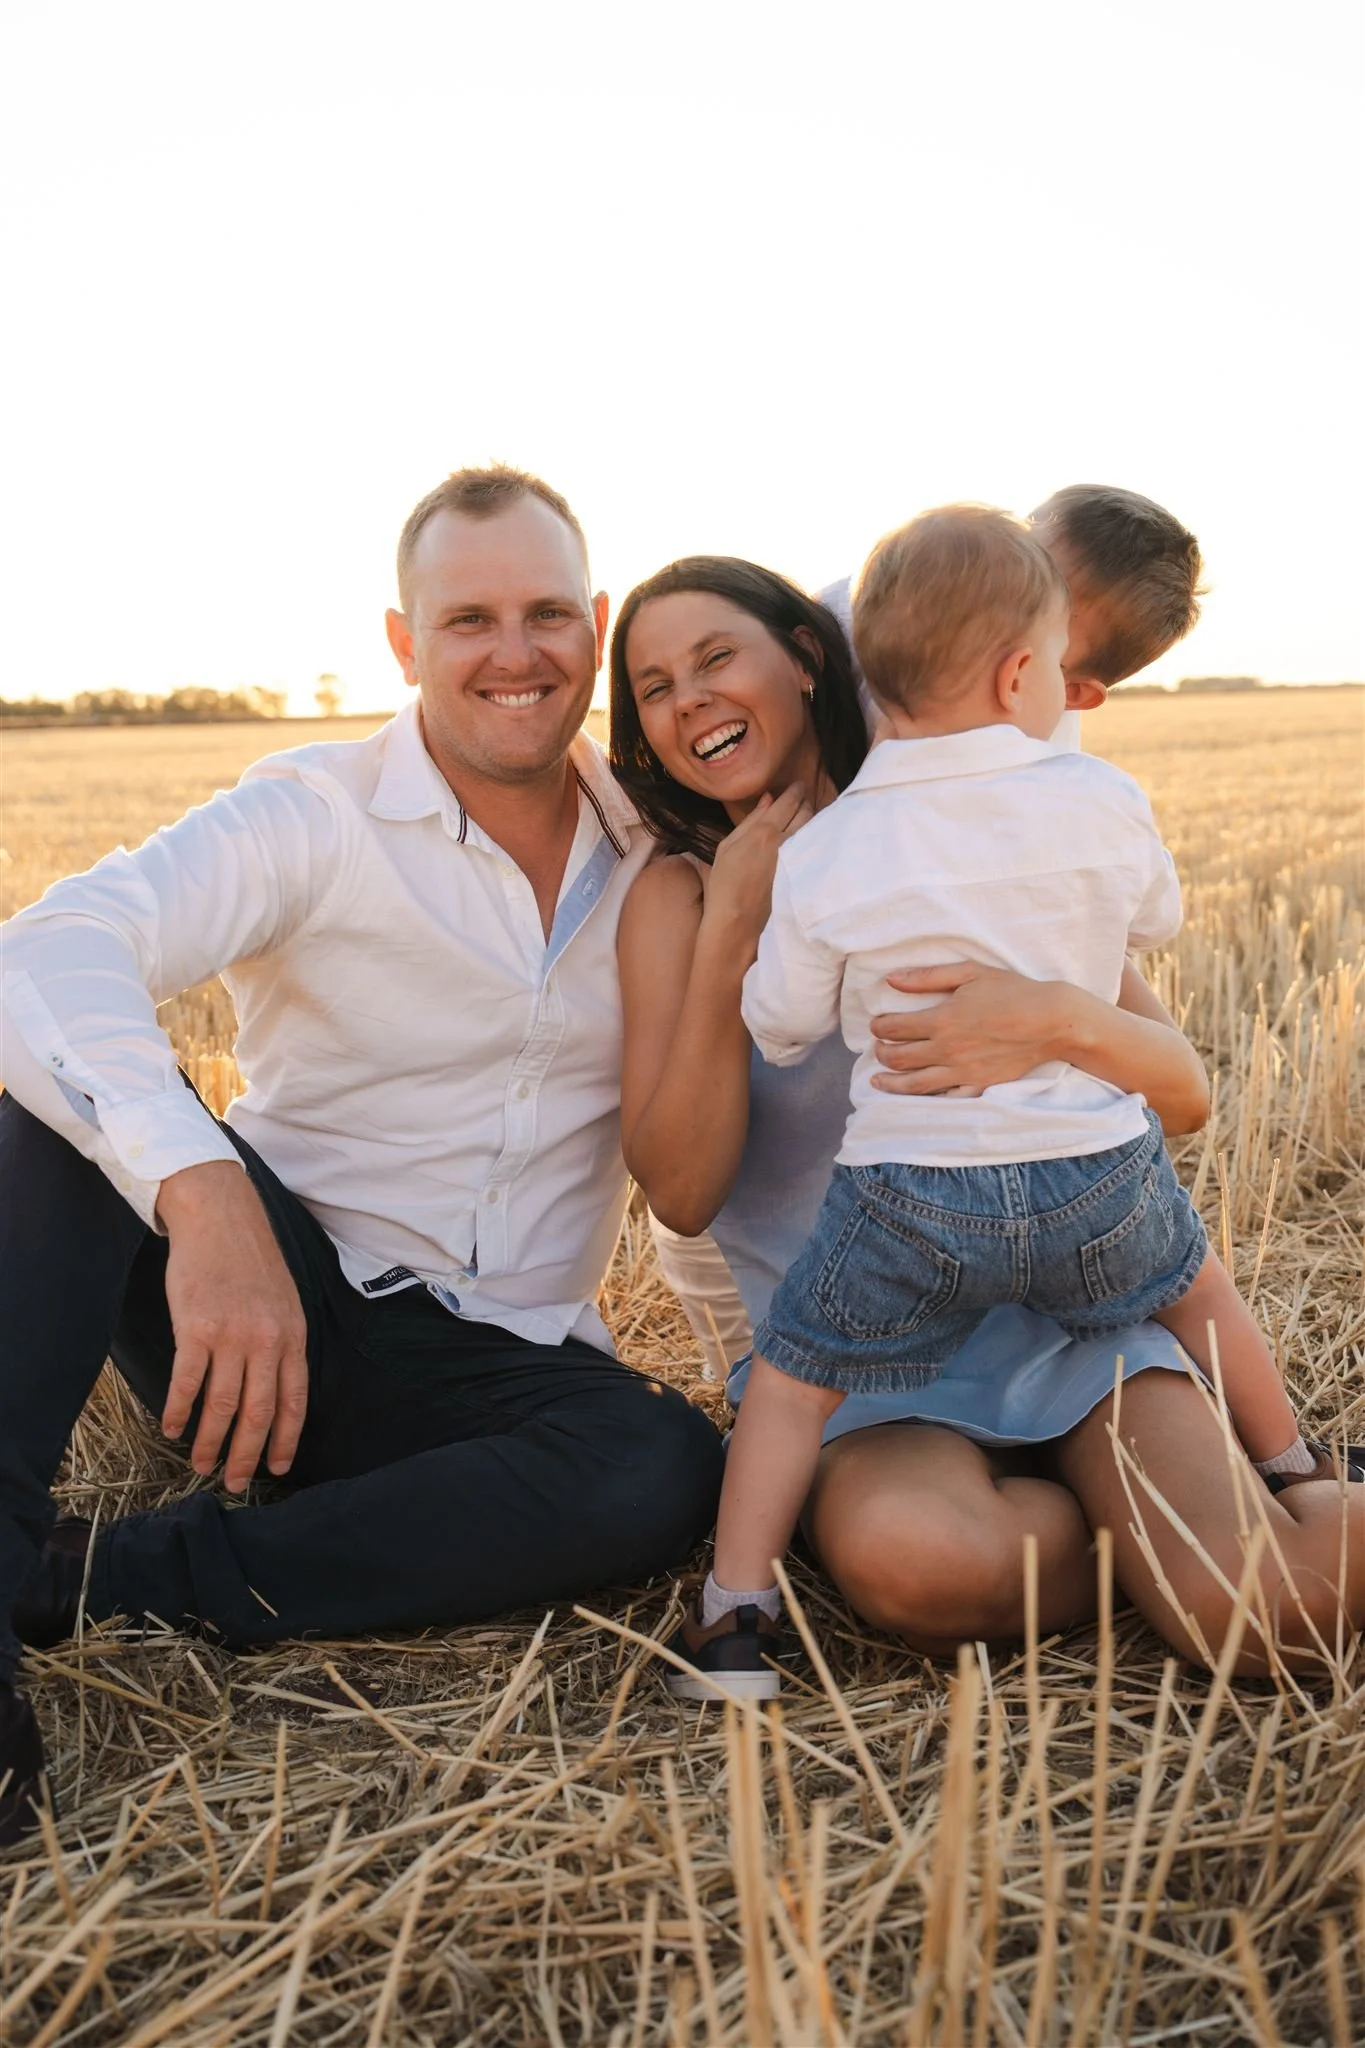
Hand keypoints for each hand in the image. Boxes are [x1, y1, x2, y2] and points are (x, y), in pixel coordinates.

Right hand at [156, 1161, 309, 1490]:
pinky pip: (186, 1383)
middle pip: (258, 1413)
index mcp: (293, 1336)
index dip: (284, 1440)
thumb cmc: (250, 1259)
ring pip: (221, 1406)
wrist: (220, 1216)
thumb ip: (283, 1343)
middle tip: (235, 1484)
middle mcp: (267, 1341)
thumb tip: (277, 1388)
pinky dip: (177, 1411)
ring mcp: (231, 1336)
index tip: (276, 1467)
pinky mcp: (196, 1329)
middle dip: (246, 1455)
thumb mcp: (285, 1300)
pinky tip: (171, 1427)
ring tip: (201, 1464)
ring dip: (210, 1442)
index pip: (294, 1402)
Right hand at [704, 784, 812, 947]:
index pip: (789, 801)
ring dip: (813, 817)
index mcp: (765, 831)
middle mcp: (786, 841)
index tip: (799, 784)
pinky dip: (814, 836)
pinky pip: (814, 846)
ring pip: (814, 828)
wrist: (737, 921)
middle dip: (806, 800)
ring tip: (809, 813)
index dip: (796, 790)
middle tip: (805, 796)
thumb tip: (769, 799)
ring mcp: (798, 859)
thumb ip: (750, 820)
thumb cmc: (725, 883)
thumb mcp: (728, 846)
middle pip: (806, 812)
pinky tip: (811, 836)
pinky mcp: (804, 874)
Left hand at [869, 962, 1068, 1095]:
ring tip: (877, 1080)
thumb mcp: (970, 972)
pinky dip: (924, 1098)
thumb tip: (892, 979)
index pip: (894, 1027)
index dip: (879, 1026)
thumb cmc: (1013, 991)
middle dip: (881, 1052)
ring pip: (913, 1084)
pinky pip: (943, 1097)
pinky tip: (915, 1096)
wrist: (1052, 1022)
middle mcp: (947, 1049)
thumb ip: (928, 977)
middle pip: (898, 1057)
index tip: (877, 1024)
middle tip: (878, 1047)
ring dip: (890, 1082)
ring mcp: (961, 1071)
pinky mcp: (978, 1085)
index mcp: (942, 1020)